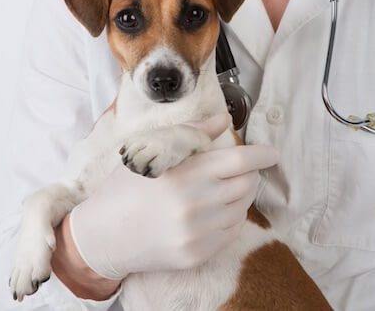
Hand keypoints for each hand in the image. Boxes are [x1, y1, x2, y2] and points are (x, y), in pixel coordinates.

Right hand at [68, 114, 278, 279]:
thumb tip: (224, 120)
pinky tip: (211, 212)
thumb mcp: (151, 153)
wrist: (103, 235)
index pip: (240, 161)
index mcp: (185, 174)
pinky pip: (231, 231)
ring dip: (238, 196)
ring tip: (218, 191)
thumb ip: (192, 134)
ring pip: (242, 208)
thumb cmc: (126, 188)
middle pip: (247, 184)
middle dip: (248, 174)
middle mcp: (196, 205)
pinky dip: (229, 218)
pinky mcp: (198, 254)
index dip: (262, 155)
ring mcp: (198, 233)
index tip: (272, 153)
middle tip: (236, 170)